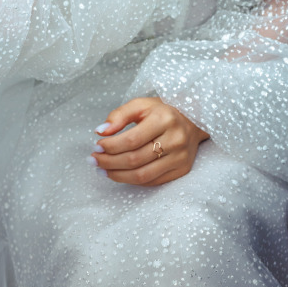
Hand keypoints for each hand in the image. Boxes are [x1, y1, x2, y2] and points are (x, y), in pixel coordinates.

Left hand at [92, 97, 208, 186]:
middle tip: (94, 160)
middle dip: (110, 162)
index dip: (111, 146)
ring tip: (102, 170)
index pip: (132, 139)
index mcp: (164, 119)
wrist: (193, 120)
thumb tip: (100, 131)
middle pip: (135, 159)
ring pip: (142, 175)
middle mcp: (175, 139)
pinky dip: (132, 180)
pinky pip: (152, 182)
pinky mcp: (182, 170)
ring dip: (117, 175)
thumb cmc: (162, 112)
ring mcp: (180, 157)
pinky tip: (120, 174)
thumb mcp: (141, 105)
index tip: (96, 146)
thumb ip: (119, 115)